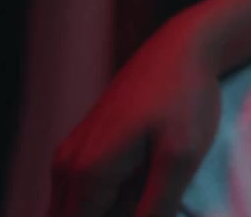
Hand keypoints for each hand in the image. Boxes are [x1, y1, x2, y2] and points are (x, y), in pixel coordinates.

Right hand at [50, 13, 220, 216]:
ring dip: (117, 211)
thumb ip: (155, 208)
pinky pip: (89, 197)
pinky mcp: (81, 153)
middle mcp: (64, 168)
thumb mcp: (181, 158)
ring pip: (82, 212)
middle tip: (157, 192)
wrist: (181, 49)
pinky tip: (149, 181)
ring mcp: (68, 159)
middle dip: (118, 215)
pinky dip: (115, 202)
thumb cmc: (185, 99)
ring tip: (155, 183)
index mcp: (86, 174)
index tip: (152, 207)